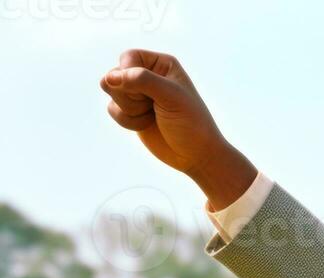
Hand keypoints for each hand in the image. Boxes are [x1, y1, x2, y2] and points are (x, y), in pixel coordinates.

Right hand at [100, 50, 255, 208]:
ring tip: (152, 115)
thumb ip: (141, 80)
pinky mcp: (130, 111)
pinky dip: (127, 120)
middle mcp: (148, 75)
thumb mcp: (171, 97)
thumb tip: (108, 77)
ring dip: (129, 109)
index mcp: (161, 64)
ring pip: (110, 91)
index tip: (148, 93)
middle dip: (130, 95)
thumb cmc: (191, 124)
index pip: (128, 57)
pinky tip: (147, 125)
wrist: (196, 156)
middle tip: (154, 106)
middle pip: (115, 74)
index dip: (129, 75)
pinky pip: (112, 109)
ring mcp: (137, 94)